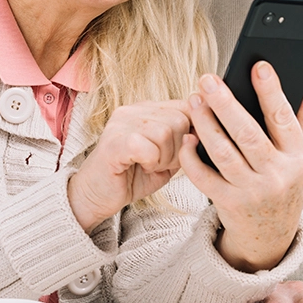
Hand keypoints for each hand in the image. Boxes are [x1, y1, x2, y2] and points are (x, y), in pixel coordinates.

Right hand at [68, 100, 190, 231]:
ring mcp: (121, 123)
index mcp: (147, 109)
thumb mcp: (167, 157)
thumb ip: (185, 142)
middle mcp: (134, 110)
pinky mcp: (114, 142)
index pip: (186, 105)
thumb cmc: (131, 176)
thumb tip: (207, 131)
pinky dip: (151, 162)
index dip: (194, 131)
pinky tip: (140, 166)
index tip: (184, 150)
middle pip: (180, 118)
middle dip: (179, 148)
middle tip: (161, 163)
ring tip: (149, 165)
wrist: (96, 196)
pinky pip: (148, 147)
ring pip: (166, 132)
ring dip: (165, 157)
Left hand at [179, 62, 302, 271]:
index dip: (271, 91)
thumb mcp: (300, 153)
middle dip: (226, 104)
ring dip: (206, 124)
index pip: (283, 118)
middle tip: (207, 79)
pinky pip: (204, 177)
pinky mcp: (228, 203)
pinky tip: (187, 136)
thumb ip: (301, 116)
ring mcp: (252, 191)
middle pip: (248, 134)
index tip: (258, 66)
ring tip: (194, 100)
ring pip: (223, 153)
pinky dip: (192, 157)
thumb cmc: (284, 181)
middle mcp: (277, 175)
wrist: (271, 234)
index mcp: (298, 157)